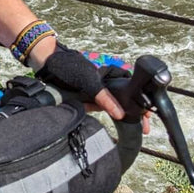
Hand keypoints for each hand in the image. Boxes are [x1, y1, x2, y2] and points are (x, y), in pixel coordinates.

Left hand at [37, 45, 151, 133]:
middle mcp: (102, 84)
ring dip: (121, 116)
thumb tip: (120, 114)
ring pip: (110, 106)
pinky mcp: (82, 100)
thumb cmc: (68, 66)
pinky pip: (94, 109)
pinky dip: (101, 114)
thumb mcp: (89, 81)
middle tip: (144, 127)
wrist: (45, 63)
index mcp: (109, 75)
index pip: (129, 87)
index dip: (140, 101)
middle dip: (134, 112)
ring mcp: (92, 92)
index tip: (148, 115)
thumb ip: (104, 97)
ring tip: (135, 128)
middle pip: (122, 99)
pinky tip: (114, 121)